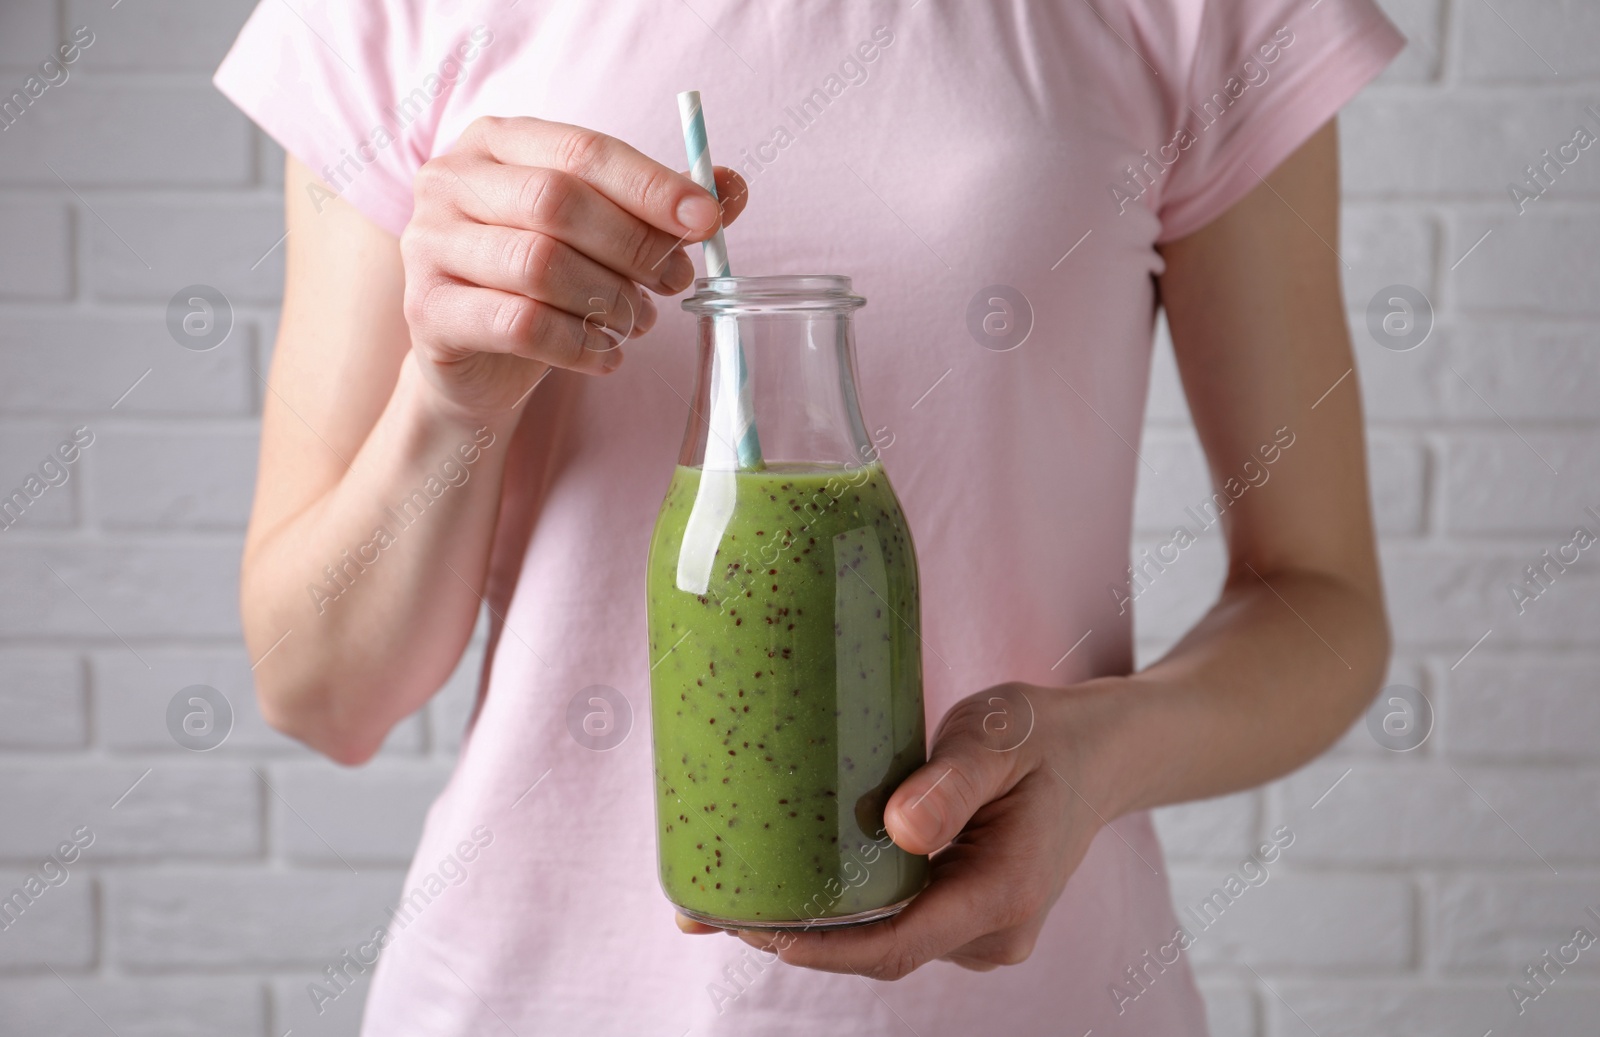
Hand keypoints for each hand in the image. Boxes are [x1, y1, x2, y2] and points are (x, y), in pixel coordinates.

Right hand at [399, 116, 749, 419]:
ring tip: (637, 321)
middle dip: (632, 247)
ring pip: (539, 265)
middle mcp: (451, 180)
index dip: (651, 185)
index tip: (707, 219)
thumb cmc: (544, 283)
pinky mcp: (428, 311)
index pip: (582, 150)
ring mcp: (429, 244)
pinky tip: (606, 355)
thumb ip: (660, 211)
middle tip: (672, 283)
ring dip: (608, 299)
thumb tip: (731, 189)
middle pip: (557, 202)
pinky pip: (519, 325)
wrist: (477, 359)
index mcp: (497, 141)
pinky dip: (579, 345)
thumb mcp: (602, 236)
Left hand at [680, 680, 1128, 979]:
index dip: (818, 947)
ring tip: (732, 889)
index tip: (749, 925)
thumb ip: (952, 782)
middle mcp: (992, 931)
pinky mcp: (963, 915)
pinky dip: (843, 909)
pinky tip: (790, 879)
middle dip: (795, 935)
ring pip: (883, 941)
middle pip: (878, 951)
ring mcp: (980, 932)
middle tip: (711, 904)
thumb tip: (899, 830)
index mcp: (1003, 893)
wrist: (1100, 752)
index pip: (895, 945)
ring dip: (814, 923)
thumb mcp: (1000, 736)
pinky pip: (896, 923)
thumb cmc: (1046, 735)